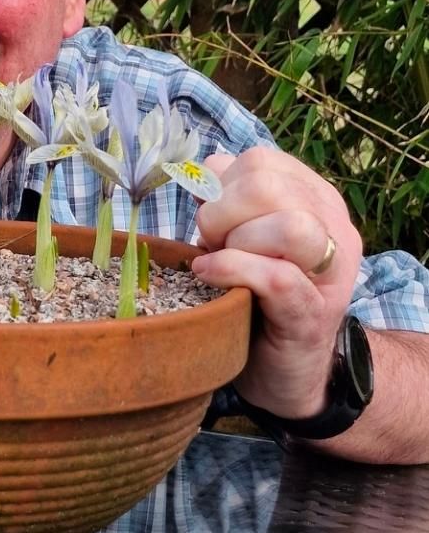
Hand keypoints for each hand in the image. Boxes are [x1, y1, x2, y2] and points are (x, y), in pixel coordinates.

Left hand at [191, 147, 362, 418]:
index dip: (219, 185)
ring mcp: (329, 272)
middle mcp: (331, 227)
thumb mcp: (239, 240)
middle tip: (210, 244)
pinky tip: (207, 276)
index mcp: (312, 200)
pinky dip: (232, 270)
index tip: (210, 220)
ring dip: (235, 242)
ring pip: (289, 225)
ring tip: (215, 264)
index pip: (259, 161)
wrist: (288, 371)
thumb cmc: (255, 298)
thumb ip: (227, 204)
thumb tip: (200, 173)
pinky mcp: (313, 313)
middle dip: (220, 212)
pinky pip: (276, 276)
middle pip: (268, 184)